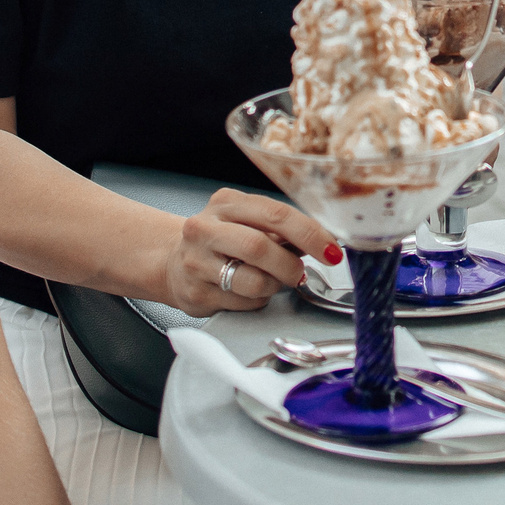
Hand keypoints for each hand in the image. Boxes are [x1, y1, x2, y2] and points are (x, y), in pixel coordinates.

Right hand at [165, 190, 338, 313]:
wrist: (172, 263)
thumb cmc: (220, 241)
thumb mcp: (246, 221)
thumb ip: (280, 228)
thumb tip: (324, 241)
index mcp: (226, 203)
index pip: (276, 214)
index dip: (310, 234)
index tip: (331, 251)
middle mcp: (205, 228)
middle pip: (260, 247)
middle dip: (290, 265)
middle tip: (298, 273)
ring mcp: (196, 261)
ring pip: (252, 280)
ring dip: (273, 285)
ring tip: (270, 280)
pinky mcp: (195, 292)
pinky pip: (242, 302)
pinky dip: (256, 300)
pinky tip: (247, 291)